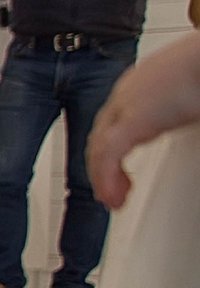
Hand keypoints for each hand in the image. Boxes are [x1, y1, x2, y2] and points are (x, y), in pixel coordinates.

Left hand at [88, 31, 199, 208]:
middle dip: (103, 167)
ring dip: (103, 177)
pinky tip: (112, 193)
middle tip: (112, 192)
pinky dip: (106, 176)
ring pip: (100, 147)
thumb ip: (177, 112)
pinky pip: (109, 153)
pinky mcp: (136, 118)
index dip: (109, 151)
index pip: (112, 124)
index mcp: (136, 88)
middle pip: (102, 136)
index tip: (119, 171)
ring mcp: (127, 104)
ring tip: (113, 200)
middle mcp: (126, 95)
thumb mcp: (185, 96)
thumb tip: (184, 120)